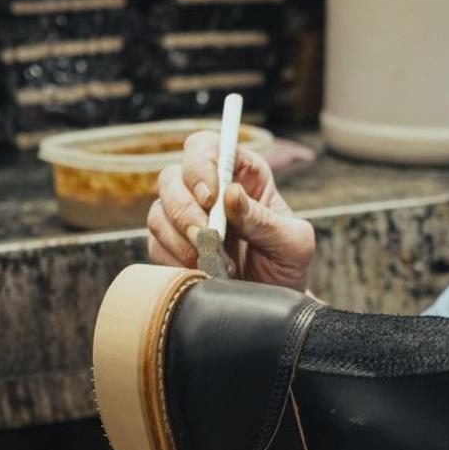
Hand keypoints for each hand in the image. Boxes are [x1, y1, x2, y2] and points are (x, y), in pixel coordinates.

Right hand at [146, 131, 316, 289]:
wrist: (272, 302)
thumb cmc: (287, 265)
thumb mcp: (293, 243)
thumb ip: (264, 219)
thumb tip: (231, 194)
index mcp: (243, 174)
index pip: (208, 146)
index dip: (201, 164)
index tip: (209, 196)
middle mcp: (210, 189)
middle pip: (172, 176)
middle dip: (184, 210)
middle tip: (206, 238)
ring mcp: (186, 216)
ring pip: (158, 212)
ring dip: (182, 240)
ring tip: (216, 263)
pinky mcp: (171, 245)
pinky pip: (155, 244)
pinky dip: (176, 260)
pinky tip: (203, 272)